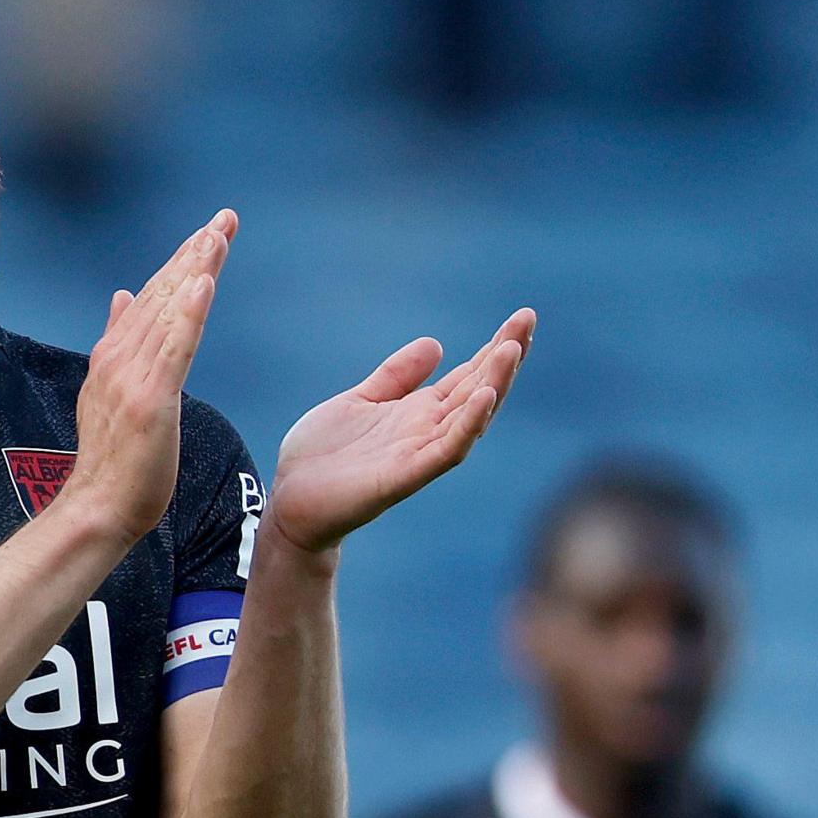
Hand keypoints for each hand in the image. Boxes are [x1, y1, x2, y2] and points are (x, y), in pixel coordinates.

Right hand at [62, 211, 235, 546]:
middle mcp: (121, 357)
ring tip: (217, 234)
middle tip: (225, 217)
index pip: (153, 296)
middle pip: (163, 293)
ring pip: (170, 311)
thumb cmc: (114, 459)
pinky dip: (189, 312)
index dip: (181, 261)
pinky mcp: (152, 400)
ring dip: (194, 269)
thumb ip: (119, 341)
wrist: (99, 506)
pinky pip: (174, 348)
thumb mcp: (113, 390)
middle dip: (195, 252)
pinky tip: (205, 282)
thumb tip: (122, 296)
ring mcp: (134, 377)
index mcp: (116, 354)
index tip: (209, 231)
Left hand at [269, 308, 534, 555]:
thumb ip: (396, 377)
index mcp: (419, 412)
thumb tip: (436, 344)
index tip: (523, 317)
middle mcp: (427, 431)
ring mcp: (419, 454)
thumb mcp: (360, 401)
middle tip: (527, 319)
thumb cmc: (322, 456)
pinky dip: (467, 425)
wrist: (289, 500)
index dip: (495, 347)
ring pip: (469, 417)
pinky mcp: (403, 476)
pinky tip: (484, 396)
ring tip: (512, 348)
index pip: (469, 376)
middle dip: (505, 356)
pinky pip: (445, 450)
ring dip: (494, 382)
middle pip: (478, 390)